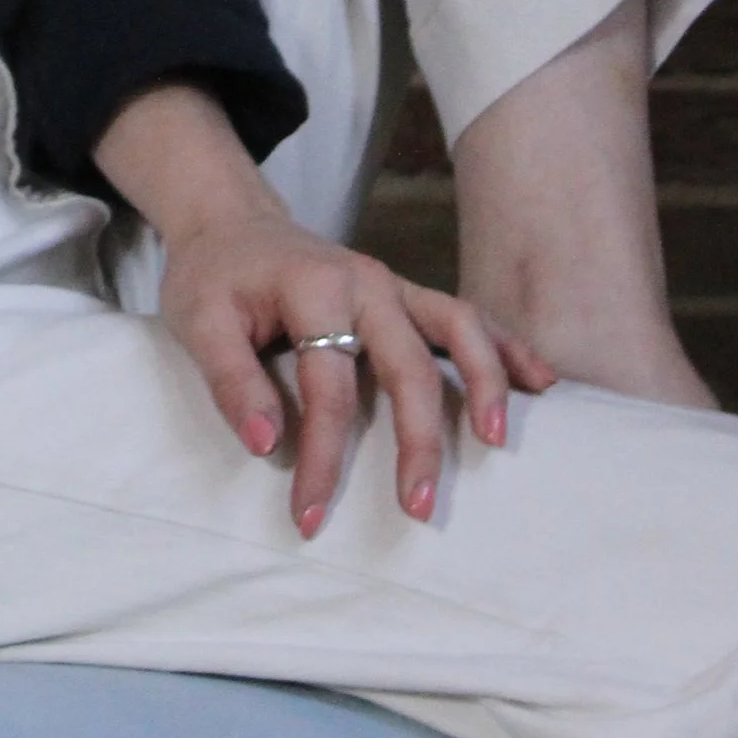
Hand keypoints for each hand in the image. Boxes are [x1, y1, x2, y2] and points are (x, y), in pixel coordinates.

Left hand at [95, 84, 554, 536]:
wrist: (229, 222)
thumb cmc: (213, 277)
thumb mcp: (197, 322)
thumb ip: (231, 381)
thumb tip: (269, 444)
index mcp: (314, 288)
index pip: (328, 387)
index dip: (324, 457)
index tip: (310, 515)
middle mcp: (366, 283)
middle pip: (409, 365)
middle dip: (420, 440)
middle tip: (420, 506)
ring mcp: (394, 286)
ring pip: (459, 328)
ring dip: (485, 382)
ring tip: (496, 441)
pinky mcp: (406, 296)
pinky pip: (467, 319)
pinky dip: (507, 347)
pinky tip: (540, 382)